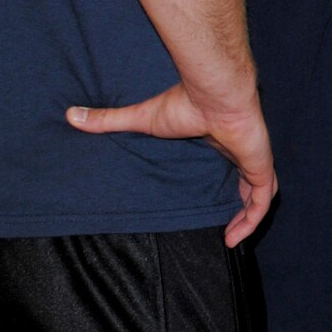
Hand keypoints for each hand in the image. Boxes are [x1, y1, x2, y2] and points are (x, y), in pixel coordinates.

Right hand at [67, 85, 275, 246]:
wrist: (215, 92)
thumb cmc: (184, 103)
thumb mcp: (142, 118)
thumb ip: (109, 120)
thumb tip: (70, 115)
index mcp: (220, 139)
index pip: (228, 164)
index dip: (224, 183)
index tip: (209, 202)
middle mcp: (239, 150)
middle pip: (248, 182)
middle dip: (241, 204)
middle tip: (225, 227)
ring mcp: (254, 159)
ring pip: (258, 195)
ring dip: (247, 218)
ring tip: (230, 239)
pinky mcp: (261, 167)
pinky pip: (262, 202)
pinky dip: (252, 221)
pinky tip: (235, 239)